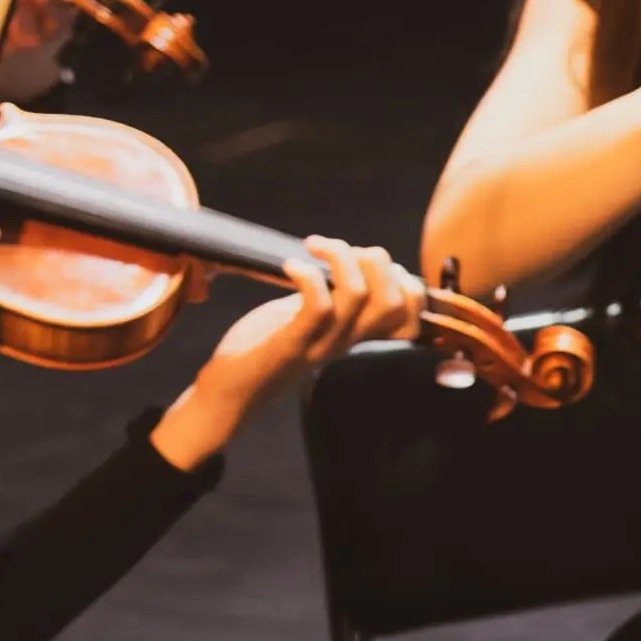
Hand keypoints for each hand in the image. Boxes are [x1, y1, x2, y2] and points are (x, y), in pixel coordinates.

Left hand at [151, 235, 422, 467]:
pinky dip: (309, 276)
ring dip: (340, 258)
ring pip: (359, 295)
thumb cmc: (263, 350)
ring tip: (314, 248)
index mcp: (355, 336)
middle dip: (376, 260)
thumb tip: (344, 264)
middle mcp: (347, 342)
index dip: (405, 282)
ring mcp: (322, 343)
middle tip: (340, 249)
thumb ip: (329, 297)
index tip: (367, 263)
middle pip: (394, 301)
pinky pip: (318, 306)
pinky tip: (291, 267)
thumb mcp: (306, 319)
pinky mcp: (292, 343)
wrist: (230, 393)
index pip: (410, 316)